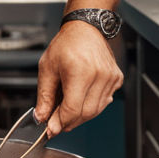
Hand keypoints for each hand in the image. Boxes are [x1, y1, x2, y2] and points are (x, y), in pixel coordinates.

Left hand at [35, 21, 122, 135]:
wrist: (86, 28)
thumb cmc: (66, 44)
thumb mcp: (47, 67)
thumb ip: (44, 95)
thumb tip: (42, 117)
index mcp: (80, 71)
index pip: (72, 109)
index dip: (60, 122)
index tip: (51, 129)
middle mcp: (99, 75)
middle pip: (85, 113)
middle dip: (69, 122)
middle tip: (56, 122)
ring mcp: (110, 78)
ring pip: (96, 110)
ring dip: (80, 115)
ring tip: (66, 108)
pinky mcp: (117, 79)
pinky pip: (104, 101)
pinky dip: (91, 105)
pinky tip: (81, 97)